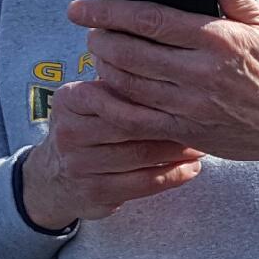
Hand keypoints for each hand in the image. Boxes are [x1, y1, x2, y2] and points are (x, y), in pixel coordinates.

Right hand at [18, 80, 204, 229]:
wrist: (53, 178)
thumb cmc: (87, 129)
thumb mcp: (90, 102)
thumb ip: (120, 86)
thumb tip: (174, 66)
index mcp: (69, 100)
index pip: (116, 92)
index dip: (154, 94)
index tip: (188, 90)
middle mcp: (69, 131)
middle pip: (132, 124)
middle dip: (172, 122)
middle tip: (205, 119)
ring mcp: (79, 165)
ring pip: (141, 155)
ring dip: (178, 151)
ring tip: (203, 144)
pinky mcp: (94, 192)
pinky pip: (143, 183)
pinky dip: (173, 176)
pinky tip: (192, 169)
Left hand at [68, 0, 258, 167]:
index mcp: (217, 39)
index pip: (150, 19)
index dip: (108, 11)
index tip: (81, 7)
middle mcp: (201, 72)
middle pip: (129, 52)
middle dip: (99, 40)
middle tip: (91, 33)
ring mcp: (191, 104)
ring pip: (127, 84)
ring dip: (103, 69)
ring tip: (99, 57)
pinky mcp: (187, 131)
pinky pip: (135, 119)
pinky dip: (111, 105)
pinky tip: (100, 94)